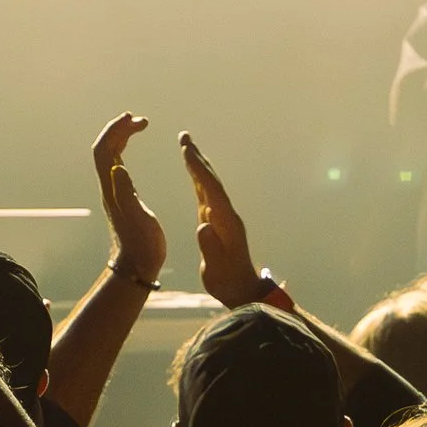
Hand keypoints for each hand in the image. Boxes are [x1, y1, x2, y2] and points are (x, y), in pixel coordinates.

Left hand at [94, 114, 167, 289]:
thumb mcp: (137, 218)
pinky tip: (132, 148)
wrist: (137, 266)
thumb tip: (117, 167)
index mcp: (112, 188)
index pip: (104, 150)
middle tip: (139, 119)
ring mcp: (114, 191)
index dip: (114, 130)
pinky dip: (124, 149)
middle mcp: (109, 187)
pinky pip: (117, 164)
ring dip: (121, 137)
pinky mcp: (122, 196)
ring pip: (110, 155)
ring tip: (138, 125)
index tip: (131, 117)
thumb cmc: (141, 245)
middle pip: (105, 149)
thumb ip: (127, 193)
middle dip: (118, 129)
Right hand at [178, 133, 289, 312]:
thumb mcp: (217, 268)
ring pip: (208, 184)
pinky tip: (192, 173)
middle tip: (184, 137)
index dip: (198, 169)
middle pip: (211, 180)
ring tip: (186, 147)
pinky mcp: (217, 222)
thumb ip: (210, 246)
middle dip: (197, 158)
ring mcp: (222, 217)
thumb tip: (203, 225)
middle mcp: (225, 214)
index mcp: (225, 222)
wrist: (242, 289)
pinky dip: (198, 179)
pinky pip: (206, 194)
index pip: (211, 189)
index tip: (186, 151)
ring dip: (197, 164)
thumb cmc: (228, 281)